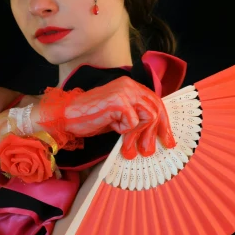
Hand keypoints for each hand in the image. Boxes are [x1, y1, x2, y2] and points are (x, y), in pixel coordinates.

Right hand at [38, 76, 176, 158]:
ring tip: (128, 146)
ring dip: (139, 134)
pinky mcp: (118, 102)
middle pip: (157, 108)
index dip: (163, 121)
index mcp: (130, 86)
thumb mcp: (118, 115)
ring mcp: (124, 92)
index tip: (166, 139)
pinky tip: (112, 128)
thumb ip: (135, 116)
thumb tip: (154, 131)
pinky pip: (133, 122)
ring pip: (149, 116)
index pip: (155, 101)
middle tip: (152, 149)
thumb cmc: (90, 118)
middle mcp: (129, 85)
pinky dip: (124, 131)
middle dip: (158, 131)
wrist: (67, 117)